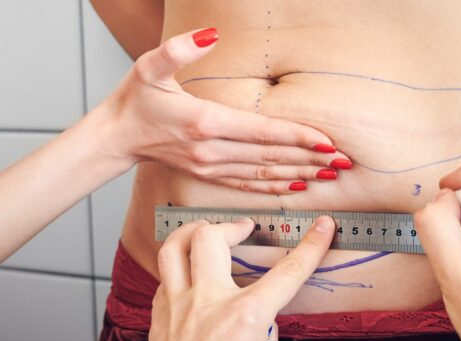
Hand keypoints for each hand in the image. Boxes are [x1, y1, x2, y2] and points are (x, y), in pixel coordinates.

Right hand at [99, 28, 350, 193]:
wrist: (115, 138)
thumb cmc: (134, 100)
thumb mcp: (149, 66)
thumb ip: (180, 49)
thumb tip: (212, 33)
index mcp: (205, 122)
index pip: (262, 132)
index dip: (298, 136)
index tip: (328, 142)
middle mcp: (212, 150)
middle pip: (271, 155)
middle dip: (310, 158)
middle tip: (345, 162)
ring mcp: (210, 167)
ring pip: (263, 173)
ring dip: (298, 173)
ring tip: (329, 176)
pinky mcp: (208, 175)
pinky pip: (247, 185)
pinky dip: (273, 187)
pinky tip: (294, 186)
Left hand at [107, 215, 334, 340]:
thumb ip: (268, 338)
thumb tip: (265, 320)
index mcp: (245, 319)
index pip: (287, 272)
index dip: (311, 245)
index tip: (323, 226)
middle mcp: (209, 303)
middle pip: (211, 237)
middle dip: (233, 226)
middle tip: (246, 230)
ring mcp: (179, 306)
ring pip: (176, 246)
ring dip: (195, 232)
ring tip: (210, 233)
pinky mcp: (160, 315)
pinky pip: (166, 275)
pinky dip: (181, 267)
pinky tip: (193, 276)